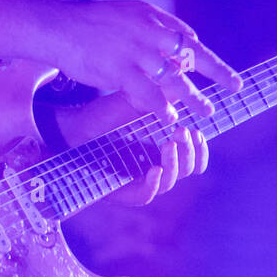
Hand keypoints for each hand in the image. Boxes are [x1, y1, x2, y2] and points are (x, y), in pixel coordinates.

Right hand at [49, 0, 242, 121]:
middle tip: (237, 86)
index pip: (185, 36)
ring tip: (208, 111)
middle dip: (217, 71)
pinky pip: (148, 93)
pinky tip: (171, 117)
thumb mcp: (125, 13)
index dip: (202, 54)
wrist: (57, 26)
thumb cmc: (89, 23)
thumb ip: (152, 24)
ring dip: (193, 96)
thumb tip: (183, 36)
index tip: (215, 67)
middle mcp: (147, 31)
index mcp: (149, 16)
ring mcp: (135, 51)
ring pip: (173, 77)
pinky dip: (162, 106)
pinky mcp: (119, 71)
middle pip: (191, 54)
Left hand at [53, 89, 209, 205]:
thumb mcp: (137, 99)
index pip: (195, 157)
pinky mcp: (124, 192)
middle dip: (189, 151)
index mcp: (166, 149)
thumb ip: (162, 94)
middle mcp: (158, 166)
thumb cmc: (107, 115)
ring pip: (171, 181)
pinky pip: (146, 196)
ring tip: (168, 144)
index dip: (201, 148)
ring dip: (175, 163)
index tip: (197, 131)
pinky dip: (154, 184)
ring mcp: (141, 181)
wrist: (75, 127)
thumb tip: (186, 80)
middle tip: (181, 131)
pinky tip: (155, 169)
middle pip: (188, 168)